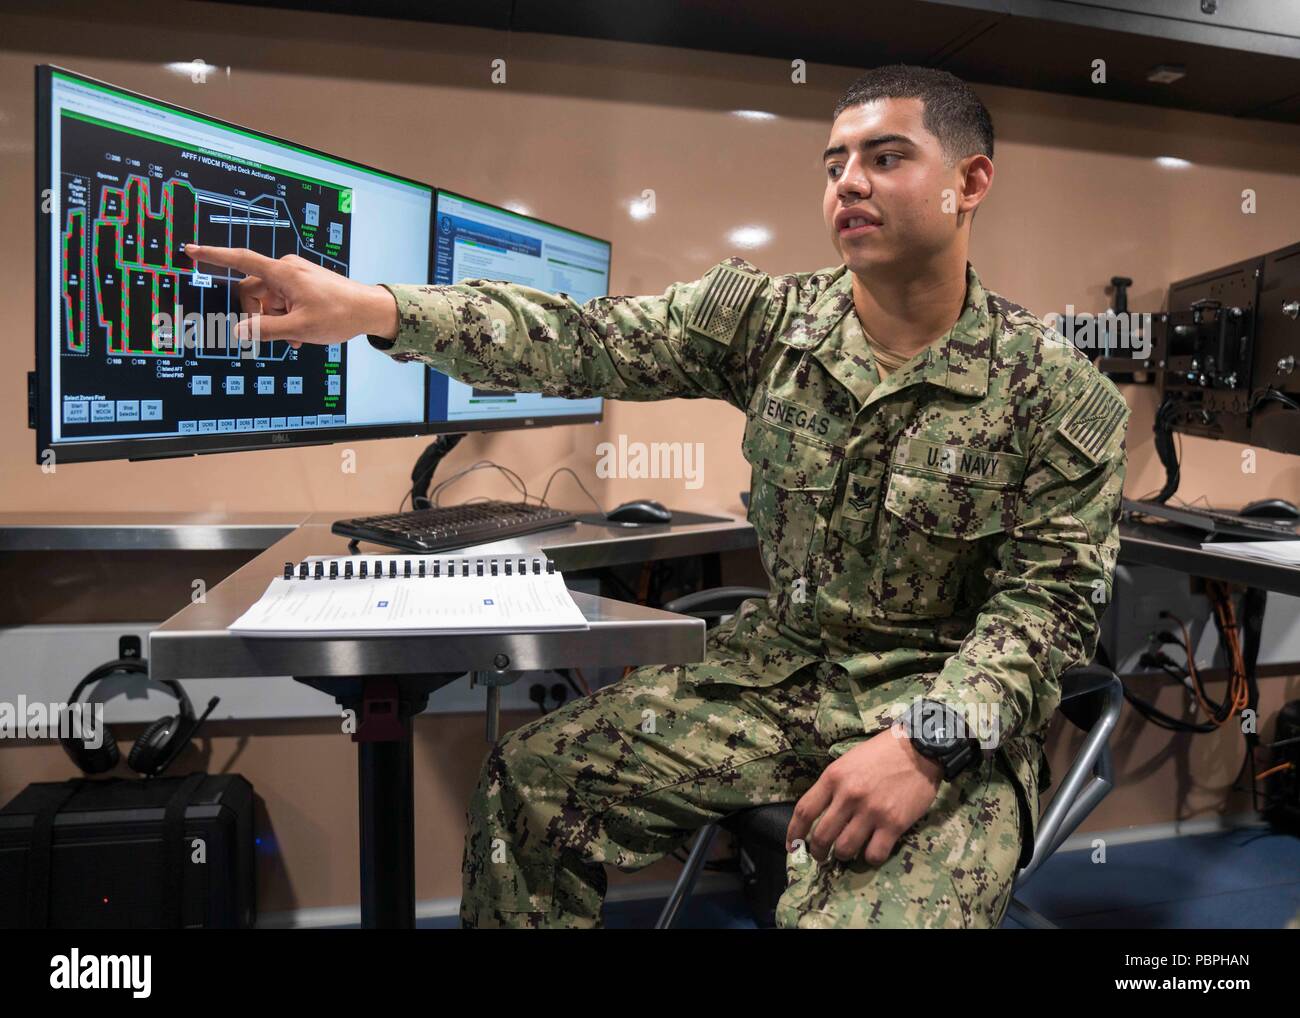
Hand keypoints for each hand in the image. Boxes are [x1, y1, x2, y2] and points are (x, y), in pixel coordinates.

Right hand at [183, 244, 399, 348]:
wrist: (371, 309)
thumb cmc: (339, 315)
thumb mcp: (300, 328)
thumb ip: (266, 330)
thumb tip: (238, 332)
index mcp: (282, 273)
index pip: (241, 260)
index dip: (213, 256)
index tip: (190, 250)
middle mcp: (286, 269)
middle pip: (252, 291)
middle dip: (260, 316)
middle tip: (282, 335)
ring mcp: (295, 276)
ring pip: (268, 301)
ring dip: (276, 321)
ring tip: (298, 337)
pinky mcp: (302, 284)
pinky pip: (282, 301)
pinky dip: (286, 317)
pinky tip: (302, 332)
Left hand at [786, 723, 943, 865]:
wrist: (919, 748)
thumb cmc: (881, 753)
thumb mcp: (848, 761)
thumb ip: (832, 786)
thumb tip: (819, 813)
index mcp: (833, 777)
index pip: (804, 811)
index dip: (794, 833)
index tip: (792, 846)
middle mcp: (848, 796)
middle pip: (822, 836)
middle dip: (818, 851)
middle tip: (821, 856)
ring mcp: (871, 811)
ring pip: (845, 849)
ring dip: (842, 856)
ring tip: (846, 854)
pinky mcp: (894, 824)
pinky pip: (874, 854)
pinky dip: (870, 858)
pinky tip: (871, 851)